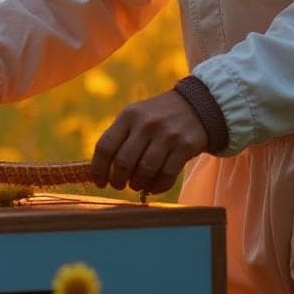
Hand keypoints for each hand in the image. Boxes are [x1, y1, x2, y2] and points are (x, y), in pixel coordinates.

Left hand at [91, 89, 208, 194]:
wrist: (195, 106)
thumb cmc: (156, 118)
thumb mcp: (135, 117)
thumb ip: (118, 139)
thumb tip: (100, 172)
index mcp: (128, 116)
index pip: (105, 146)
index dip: (98, 169)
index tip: (99, 182)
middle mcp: (146, 123)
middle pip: (124, 162)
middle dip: (118, 180)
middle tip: (119, 185)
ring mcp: (167, 134)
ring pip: (145, 171)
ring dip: (137, 184)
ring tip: (137, 185)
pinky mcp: (185, 146)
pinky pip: (167, 175)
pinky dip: (157, 186)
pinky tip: (153, 187)